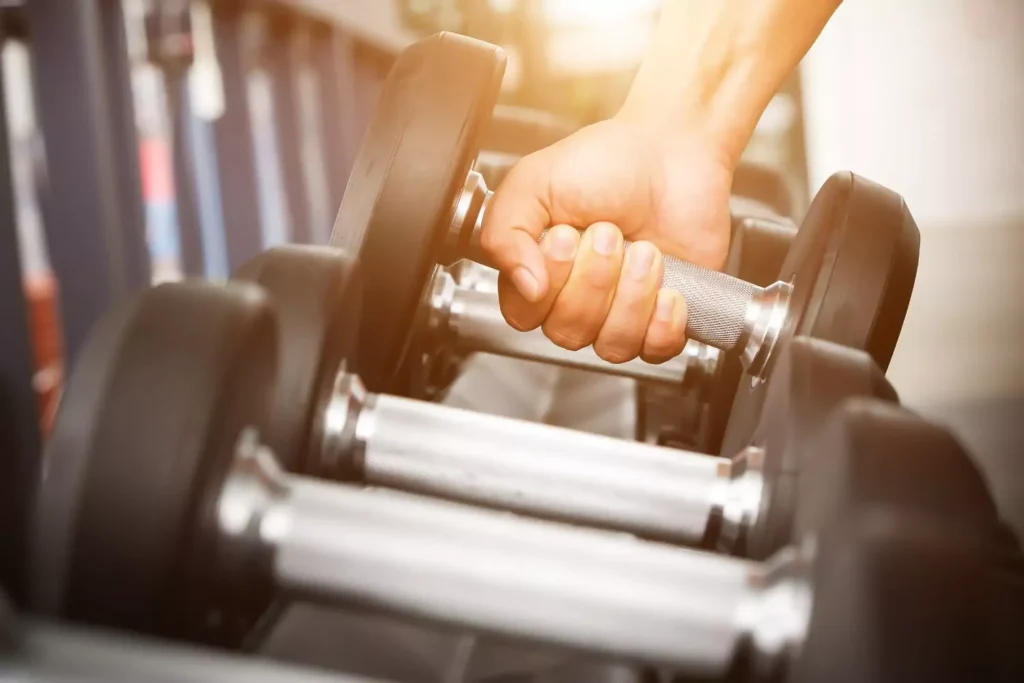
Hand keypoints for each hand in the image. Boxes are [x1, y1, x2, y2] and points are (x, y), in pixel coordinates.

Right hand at [479, 115, 733, 363]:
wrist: (672, 152)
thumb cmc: (604, 162)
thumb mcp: (534, 182)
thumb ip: (504, 232)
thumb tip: (523, 285)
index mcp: (535, 270)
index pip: (524, 314)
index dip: (547, 284)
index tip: (564, 236)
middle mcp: (574, 297)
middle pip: (568, 332)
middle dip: (595, 280)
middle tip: (609, 233)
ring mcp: (619, 310)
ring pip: (612, 345)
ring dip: (631, 296)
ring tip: (645, 251)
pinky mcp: (662, 317)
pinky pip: (655, 350)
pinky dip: (663, 323)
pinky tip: (668, 288)